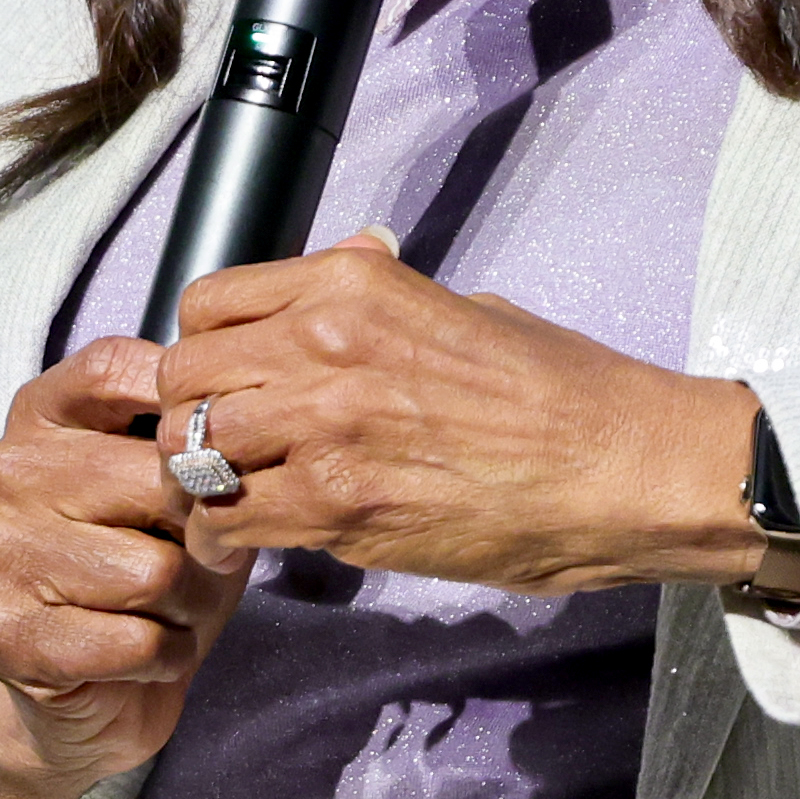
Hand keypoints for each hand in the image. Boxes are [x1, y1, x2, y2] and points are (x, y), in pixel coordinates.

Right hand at [0, 329, 253, 798]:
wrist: (97, 693)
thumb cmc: (149, 563)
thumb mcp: (177, 486)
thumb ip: (195, 443)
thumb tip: (245, 423)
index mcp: (40, 413)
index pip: (116, 367)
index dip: (185, 413)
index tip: (215, 458)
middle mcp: (5, 471)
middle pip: (155, 480)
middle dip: (206, 536)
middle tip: (202, 563)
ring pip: (153, 571)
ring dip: (190, 604)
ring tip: (172, 609)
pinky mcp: (2, 635)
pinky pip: (135, 642)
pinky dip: (166, 655)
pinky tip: (147, 653)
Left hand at [154, 236, 759, 596]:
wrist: (616, 465)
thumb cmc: (556, 386)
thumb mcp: (461, 306)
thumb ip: (382, 293)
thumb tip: (349, 258)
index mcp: (351, 285)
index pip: (206, 303)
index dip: (202, 346)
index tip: (221, 376)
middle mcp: (324, 345)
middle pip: (183, 379)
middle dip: (187, 414)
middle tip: (216, 444)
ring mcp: (325, 429)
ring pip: (191, 450)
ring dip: (199, 478)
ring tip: (228, 496)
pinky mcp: (338, 508)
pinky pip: (229, 520)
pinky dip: (222, 537)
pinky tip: (247, 540)